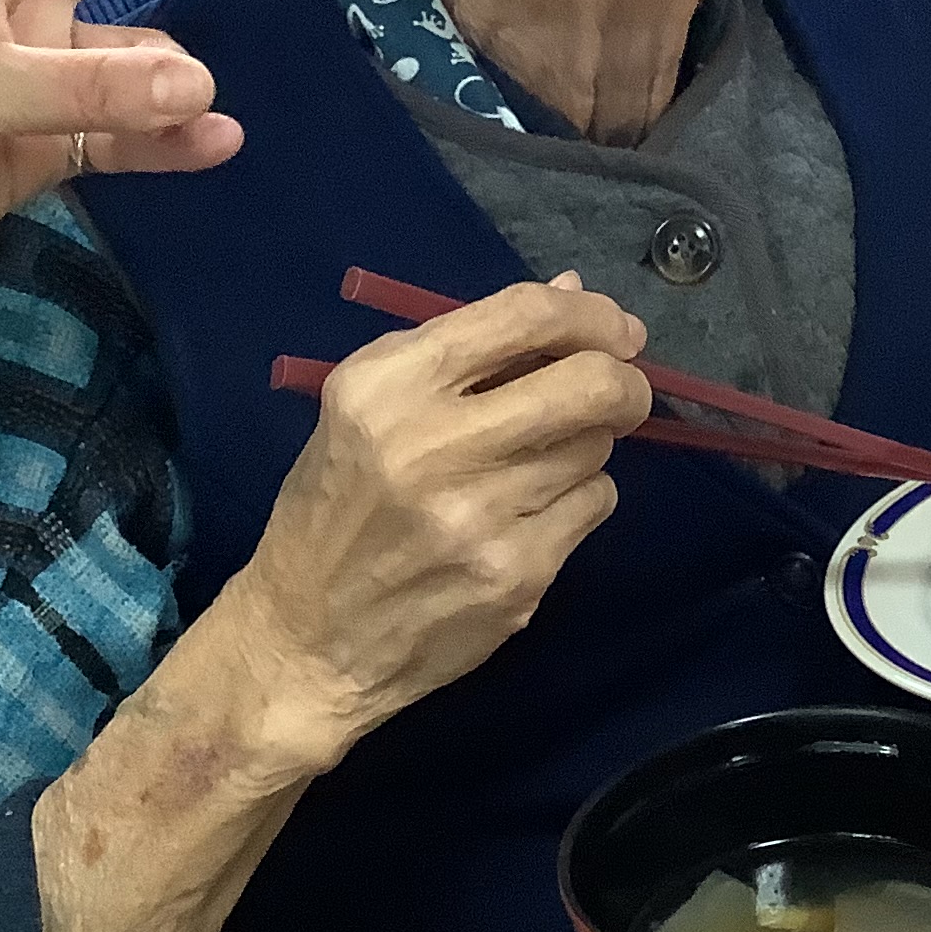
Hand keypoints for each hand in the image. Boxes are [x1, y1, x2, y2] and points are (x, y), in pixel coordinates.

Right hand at [230, 274, 656, 747]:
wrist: (307, 640)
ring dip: (586, 446)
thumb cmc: (337, 506)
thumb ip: (470, 347)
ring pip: (596, 448)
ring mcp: (479, 517)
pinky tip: (529, 516)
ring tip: (537, 463)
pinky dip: (577, 501)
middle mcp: (432, 445)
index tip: (617, 328)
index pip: (523, 317)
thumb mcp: (370, 408)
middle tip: (619, 390)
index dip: (590, 314)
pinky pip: (593, 506)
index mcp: (388, 386)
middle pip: (587, 384)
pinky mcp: (515, 575)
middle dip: (623, 381)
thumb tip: (574, 291)